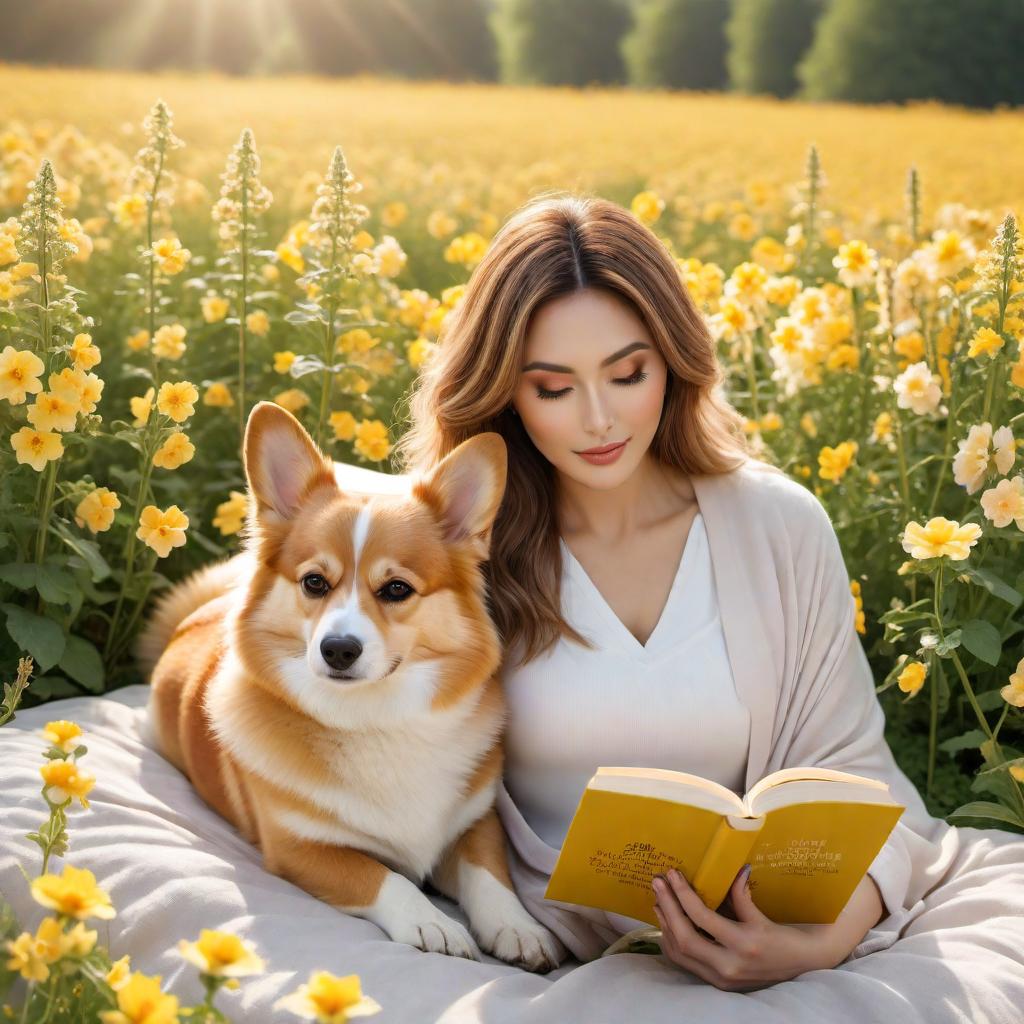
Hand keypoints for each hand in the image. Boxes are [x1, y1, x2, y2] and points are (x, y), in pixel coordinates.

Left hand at [651, 865, 849, 990]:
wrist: (803, 967)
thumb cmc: (785, 938)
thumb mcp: (762, 915)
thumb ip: (741, 894)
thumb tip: (732, 868)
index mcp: (744, 943)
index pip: (702, 918)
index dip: (683, 894)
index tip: (672, 874)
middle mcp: (730, 965)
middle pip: (684, 938)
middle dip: (667, 907)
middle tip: (657, 883)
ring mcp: (722, 978)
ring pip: (681, 953)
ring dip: (666, 925)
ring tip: (659, 901)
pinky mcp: (718, 984)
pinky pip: (686, 963)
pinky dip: (673, 943)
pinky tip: (668, 924)